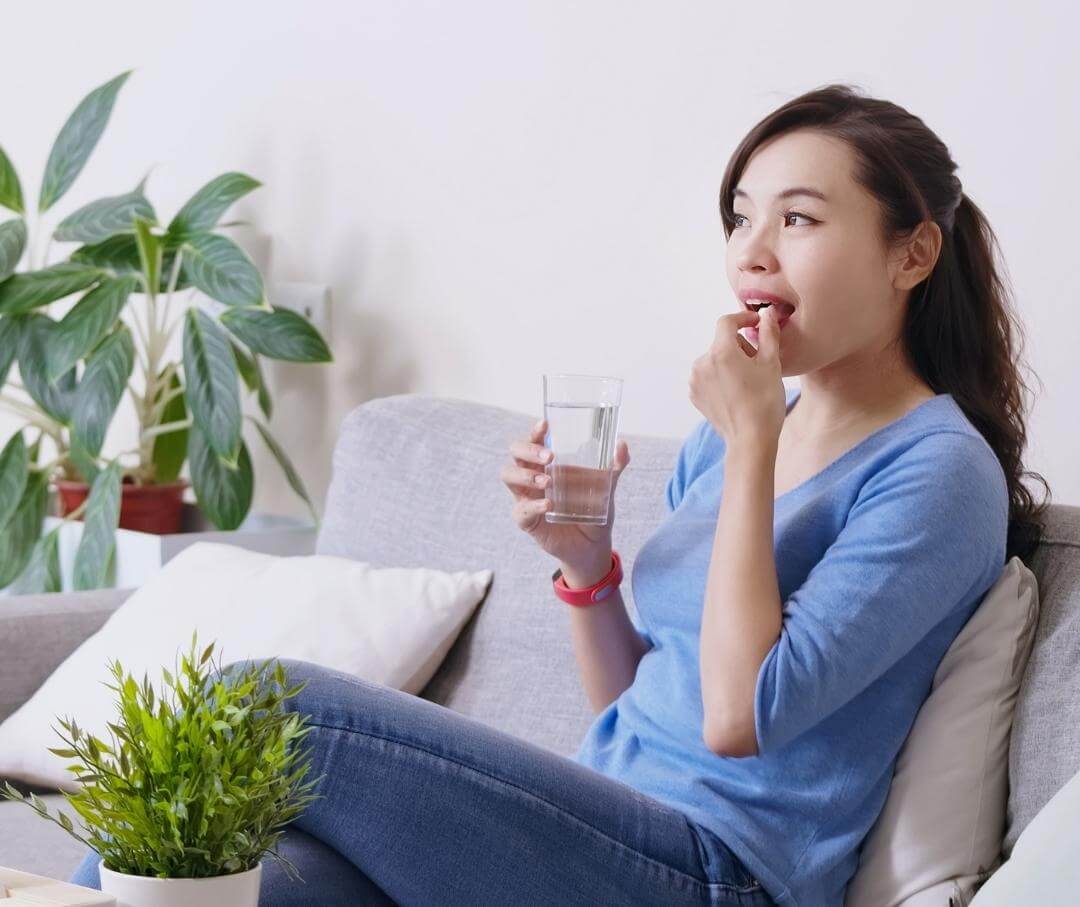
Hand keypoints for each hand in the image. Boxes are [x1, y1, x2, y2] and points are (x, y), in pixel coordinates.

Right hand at [502, 417, 629, 578]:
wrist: (592, 547)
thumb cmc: (593, 512)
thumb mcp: (607, 489)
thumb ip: (614, 468)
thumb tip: (622, 445)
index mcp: (547, 464)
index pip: (533, 441)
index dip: (535, 432)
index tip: (545, 425)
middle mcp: (532, 477)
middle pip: (515, 454)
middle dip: (527, 450)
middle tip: (549, 456)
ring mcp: (526, 497)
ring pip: (509, 476)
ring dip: (526, 475)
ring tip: (547, 481)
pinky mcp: (527, 520)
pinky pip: (521, 509)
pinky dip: (534, 505)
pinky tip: (548, 505)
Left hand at [689, 305, 786, 446]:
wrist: (750, 439)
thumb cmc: (764, 401)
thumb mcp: (771, 363)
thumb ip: (767, 333)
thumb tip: (767, 313)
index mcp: (720, 352)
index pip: (727, 322)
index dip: (743, 318)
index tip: (756, 323)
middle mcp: (701, 363)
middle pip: (722, 342)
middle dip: (740, 347)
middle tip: (758, 364)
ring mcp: (695, 380)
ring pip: (715, 359)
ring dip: (730, 362)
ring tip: (747, 381)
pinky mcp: (694, 394)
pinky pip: (708, 376)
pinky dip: (721, 377)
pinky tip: (736, 392)